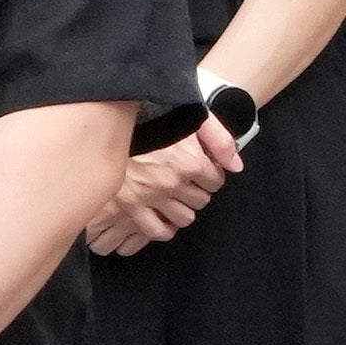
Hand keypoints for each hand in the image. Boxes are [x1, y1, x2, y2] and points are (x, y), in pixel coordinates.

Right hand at [88, 125, 236, 258]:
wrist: (109, 118)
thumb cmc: (152, 113)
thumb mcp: (193, 115)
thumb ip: (219, 139)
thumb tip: (236, 166)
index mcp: (190, 161)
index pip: (216, 181)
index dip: (211, 175)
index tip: (202, 170)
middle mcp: (173, 182)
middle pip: (201, 201)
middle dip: (197, 191)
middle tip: (187, 182)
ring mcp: (151, 196)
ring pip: (184, 218)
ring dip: (183, 209)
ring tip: (175, 198)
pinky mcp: (130, 206)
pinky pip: (156, 230)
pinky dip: (164, 228)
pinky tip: (164, 217)